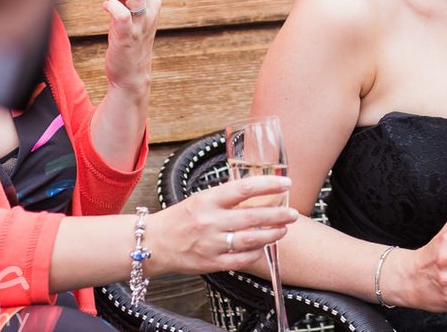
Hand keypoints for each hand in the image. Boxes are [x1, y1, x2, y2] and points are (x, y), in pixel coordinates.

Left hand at [100, 0, 159, 93]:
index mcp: (152, 0)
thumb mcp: (132, 12)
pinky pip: (122, 14)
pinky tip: (105, 10)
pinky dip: (110, 7)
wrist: (131, 73)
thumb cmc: (127, 39)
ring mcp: (141, 23)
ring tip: (108, 1)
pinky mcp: (129, 36)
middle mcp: (150, 9)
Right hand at [149, 176, 297, 275]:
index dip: (268, 185)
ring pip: (251, 240)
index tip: (286, 183)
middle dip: (278, 215)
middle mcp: (210, 221)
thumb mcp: (200, 200)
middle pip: (253, 217)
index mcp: (208, 200)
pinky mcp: (211, 263)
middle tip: (293, 212)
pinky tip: (263, 248)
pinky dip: (256, 253)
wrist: (152, 244)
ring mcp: (211, 244)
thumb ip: (225, 198)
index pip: (244, 188)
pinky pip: (241, 259)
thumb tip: (256, 192)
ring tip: (283, 229)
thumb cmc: (179, 219)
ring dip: (272, 235)